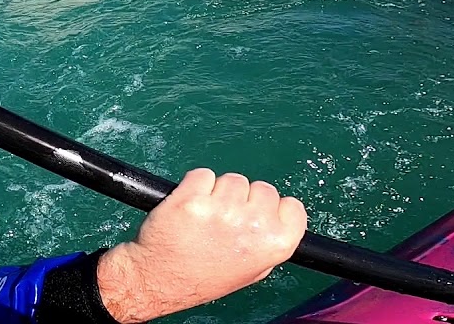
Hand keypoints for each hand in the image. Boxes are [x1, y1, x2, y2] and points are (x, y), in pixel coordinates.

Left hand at [95, 169, 307, 322]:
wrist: (161, 278)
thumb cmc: (206, 275)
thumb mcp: (254, 270)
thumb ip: (271, 240)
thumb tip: (280, 214)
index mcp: (276, 244)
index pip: (292, 206)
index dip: (273, 208)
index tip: (257, 215)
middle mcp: (254, 225)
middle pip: (261, 187)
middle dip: (244, 198)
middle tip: (225, 221)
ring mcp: (222, 210)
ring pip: (231, 178)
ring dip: (218, 191)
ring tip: (206, 217)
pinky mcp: (192, 198)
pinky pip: (202, 174)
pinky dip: (195, 185)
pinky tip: (190, 207)